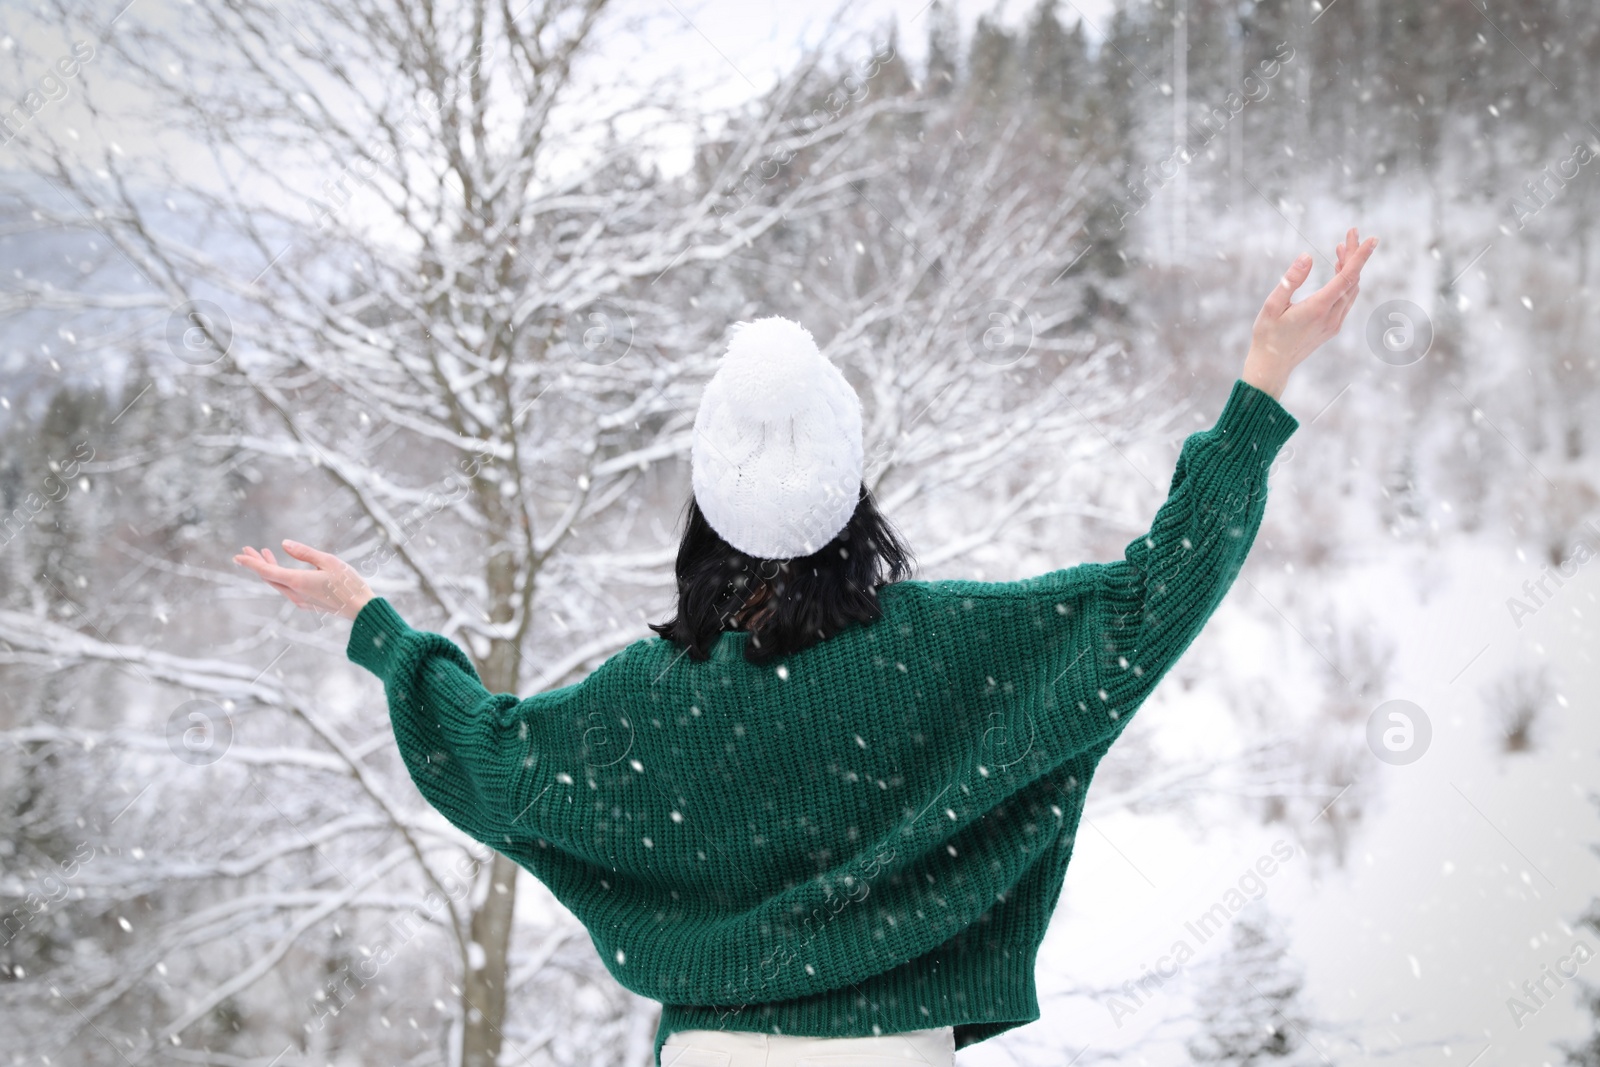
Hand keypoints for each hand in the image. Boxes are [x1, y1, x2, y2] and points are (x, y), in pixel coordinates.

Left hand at [234, 540, 373, 621]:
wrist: (361, 609)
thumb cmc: (348, 583)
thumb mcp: (329, 561)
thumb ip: (304, 552)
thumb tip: (284, 544)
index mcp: (298, 582)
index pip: (266, 571)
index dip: (251, 563)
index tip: (237, 555)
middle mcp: (295, 593)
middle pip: (269, 577)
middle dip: (257, 563)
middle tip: (247, 549)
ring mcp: (300, 600)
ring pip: (277, 583)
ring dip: (269, 569)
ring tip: (265, 553)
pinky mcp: (307, 603)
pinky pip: (286, 589)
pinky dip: (280, 577)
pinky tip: (283, 569)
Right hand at [1241, 227, 1378, 398]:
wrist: (1272, 366)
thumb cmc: (1267, 335)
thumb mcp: (1272, 305)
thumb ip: (1290, 280)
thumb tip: (1307, 256)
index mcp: (1318, 308)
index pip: (1347, 277)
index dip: (1360, 256)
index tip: (1371, 238)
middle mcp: (1332, 316)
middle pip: (1353, 280)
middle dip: (1354, 255)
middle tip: (1350, 234)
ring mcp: (1334, 323)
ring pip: (1352, 290)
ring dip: (1350, 268)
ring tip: (1341, 248)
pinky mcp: (1332, 328)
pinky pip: (1347, 300)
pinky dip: (1347, 282)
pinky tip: (1338, 272)